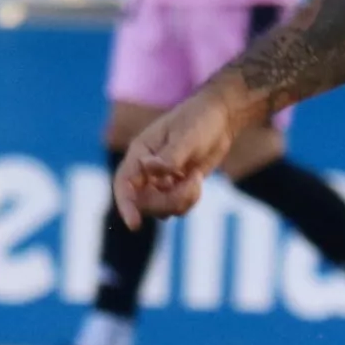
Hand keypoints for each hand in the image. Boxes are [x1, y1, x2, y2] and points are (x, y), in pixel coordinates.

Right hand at [114, 91, 242, 227]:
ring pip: (161, 209)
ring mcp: (160, 180)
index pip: (124, 184)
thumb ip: (169, 156)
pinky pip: (176, 207)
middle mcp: (146, 169)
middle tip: (193, 184)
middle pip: (144, 203)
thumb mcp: (187, 136)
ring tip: (196, 178)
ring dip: (181, 201)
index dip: (125, 205)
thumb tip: (148, 168)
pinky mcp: (175, 187)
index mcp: (140, 153)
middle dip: (168, 201)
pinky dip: (189, 200)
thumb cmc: (200, 120)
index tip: (135, 225)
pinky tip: (197, 180)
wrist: (220, 119)